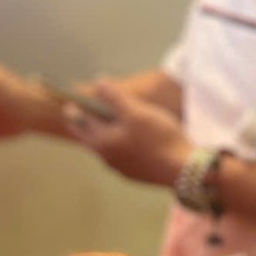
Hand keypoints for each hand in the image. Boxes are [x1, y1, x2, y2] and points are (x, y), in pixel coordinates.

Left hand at [64, 79, 190, 186]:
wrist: (183, 170)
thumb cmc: (158, 138)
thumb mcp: (136, 112)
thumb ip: (114, 97)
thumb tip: (97, 82)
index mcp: (100, 142)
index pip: (77, 120)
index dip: (75, 104)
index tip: (72, 95)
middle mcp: (105, 157)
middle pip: (90, 134)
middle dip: (90, 118)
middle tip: (95, 103)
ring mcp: (120, 167)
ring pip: (107, 144)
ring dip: (108, 130)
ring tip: (119, 116)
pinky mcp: (134, 172)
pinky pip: (121, 153)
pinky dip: (122, 141)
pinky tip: (137, 135)